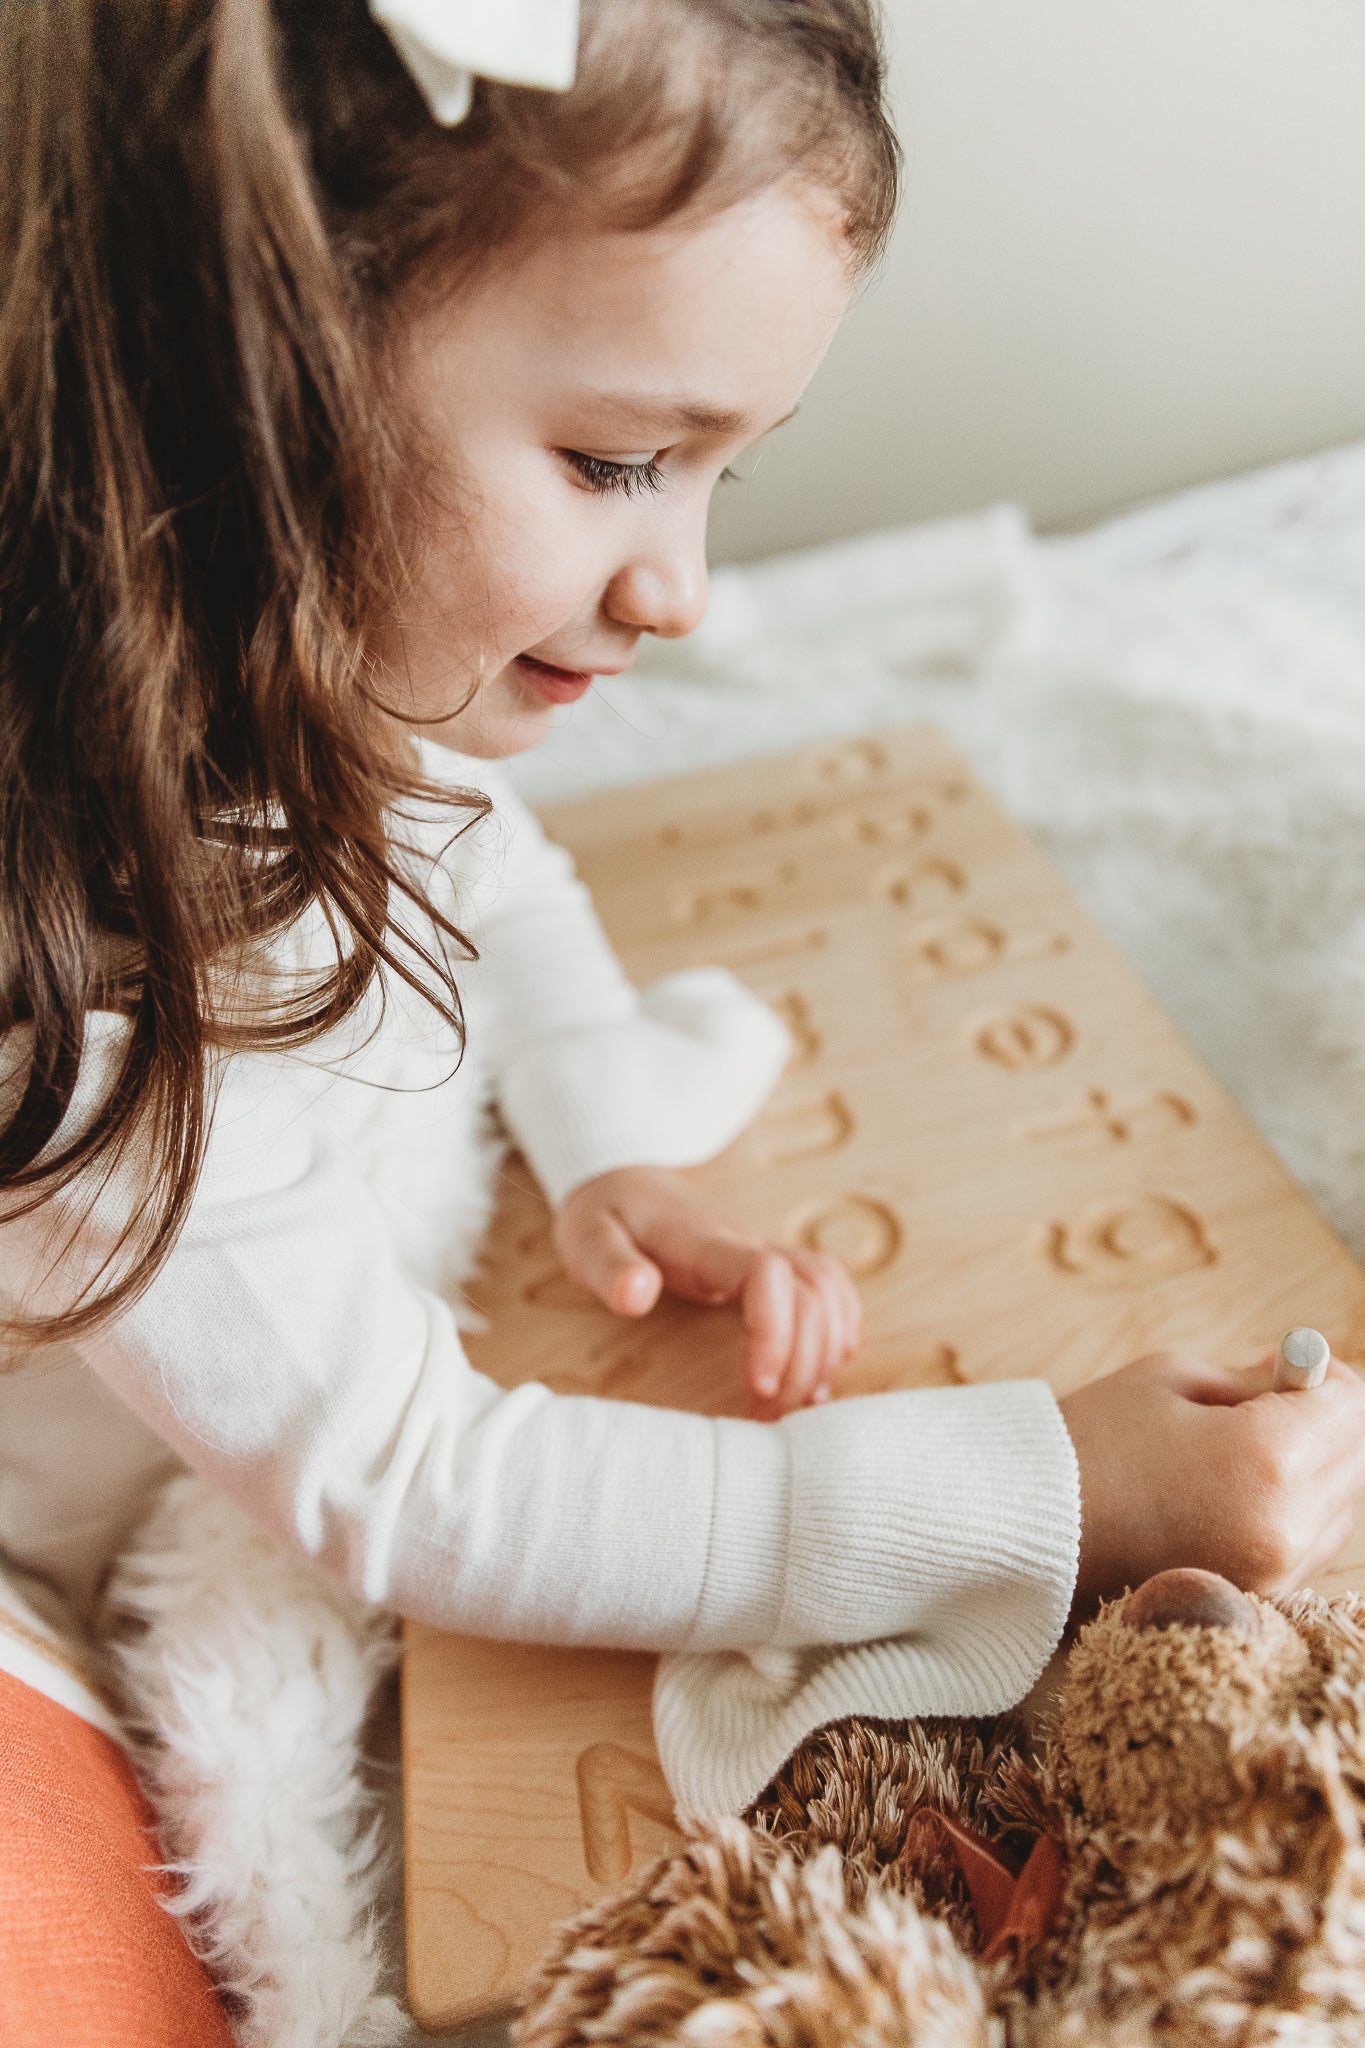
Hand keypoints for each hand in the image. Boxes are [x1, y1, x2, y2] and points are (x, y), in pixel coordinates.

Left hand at [553, 1165, 860, 1418]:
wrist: (624, 1180)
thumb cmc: (604, 1217)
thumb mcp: (587, 1238)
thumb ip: (610, 1267)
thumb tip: (637, 1294)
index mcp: (706, 1244)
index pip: (768, 1275)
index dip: (777, 1332)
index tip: (757, 1385)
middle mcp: (747, 1246)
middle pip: (811, 1292)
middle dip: (804, 1360)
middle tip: (768, 1415)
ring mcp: (763, 1253)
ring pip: (827, 1289)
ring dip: (825, 1349)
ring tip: (798, 1403)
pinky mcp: (769, 1265)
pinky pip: (826, 1285)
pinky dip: (837, 1327)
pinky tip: (822, 1367)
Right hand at [1060, 1348, 1364, 1615]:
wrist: (1027, 1528)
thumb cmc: (1091, 1441)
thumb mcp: (1170, 1380)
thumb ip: (1252, 1380)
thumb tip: (1301, 1381)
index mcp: (1268, 1457)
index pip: (1352, 1406)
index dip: (1324, 1376)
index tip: (1287, 1365)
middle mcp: (1286, 1524)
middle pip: (1356, 1458)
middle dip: (1322, 1422)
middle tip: (1266, 1400)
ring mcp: (1274, 1572)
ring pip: (1339, 1507)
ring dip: (1311, 1471)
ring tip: (1236, 1451)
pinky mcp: (1254, 1599)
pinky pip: (1306, 1546)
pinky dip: (1288, 1513)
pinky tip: (1228, 1493)